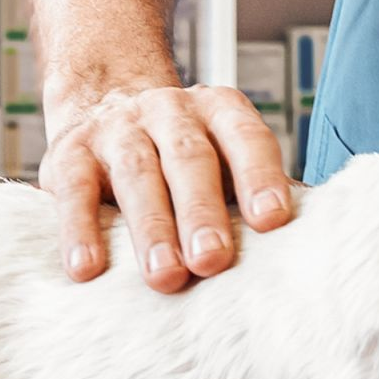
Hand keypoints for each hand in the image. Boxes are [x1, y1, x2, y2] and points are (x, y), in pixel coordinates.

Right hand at [40, 84, 292, 291]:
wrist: (104, 102)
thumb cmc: (182, 154)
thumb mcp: (220, 156)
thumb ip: (252, 191)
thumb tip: (309, 246)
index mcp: (218, 111)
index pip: (245, 138)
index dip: (259, 176)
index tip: (272, 221)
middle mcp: (169, 111)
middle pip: (189, 158)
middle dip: (202, 211)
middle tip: (213, 260)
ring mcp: (117, 128)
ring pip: (136, 173)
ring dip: (151, 228)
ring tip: (165, 277)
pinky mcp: (69, 152)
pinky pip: (73, 190)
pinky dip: (79, 229)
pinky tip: (87, 269)